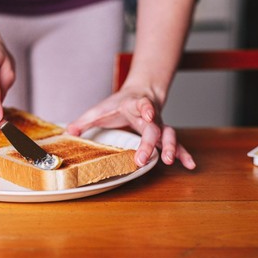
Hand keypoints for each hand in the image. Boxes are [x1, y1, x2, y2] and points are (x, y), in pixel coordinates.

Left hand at [66, 89, 195, 169]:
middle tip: (143, 158)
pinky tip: (189, 165)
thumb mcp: (100, 109)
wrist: (141, 92)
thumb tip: (68, 132)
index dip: (145, 108)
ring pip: (169, 135)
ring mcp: (159, 125)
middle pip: (154, 127)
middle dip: (150, 142)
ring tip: (169, 161)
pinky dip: (183, 154)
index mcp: (135, 105)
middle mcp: (151, 116)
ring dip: (170, 148)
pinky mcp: (163, 135)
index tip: (147, 113)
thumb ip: (85, 120)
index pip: (142, 105)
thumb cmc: (119, 104)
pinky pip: (176, 145)